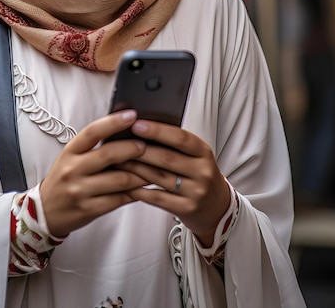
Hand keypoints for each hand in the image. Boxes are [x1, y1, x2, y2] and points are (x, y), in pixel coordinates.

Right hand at [40, 110, 148, 237]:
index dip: (113, 122)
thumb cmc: (64, 179)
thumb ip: (94, 146)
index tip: (131, 114)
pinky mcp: (89, 209)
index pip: (92, 132)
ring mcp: (80, 191)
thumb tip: (124, 128)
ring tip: (152, 168)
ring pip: (119, 180)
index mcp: (70, 151)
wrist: (45, 212)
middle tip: (146, 145)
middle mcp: (73, 169)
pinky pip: (118, 200)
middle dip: (132, 148)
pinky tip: (142, 188)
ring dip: (140, 174)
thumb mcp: (72, 158)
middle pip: (108, 154)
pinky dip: (134, 193)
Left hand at [119, 120, 230, 246]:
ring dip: (135, 168)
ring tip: (118, 161)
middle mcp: (202, 171)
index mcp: (204, 152)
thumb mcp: (196, 156)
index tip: (137, 124)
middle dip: (140, 150)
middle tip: (119, 143)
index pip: (180, 138)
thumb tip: (142, 129)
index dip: (157, 130)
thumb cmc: (198, 174)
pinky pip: (158, 198)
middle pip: (167, 158)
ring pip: (160, 177)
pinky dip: (140, 190)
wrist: (217, 207)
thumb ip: (175, 144)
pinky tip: (126, 184)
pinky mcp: (187, 209)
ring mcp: (196, 192)